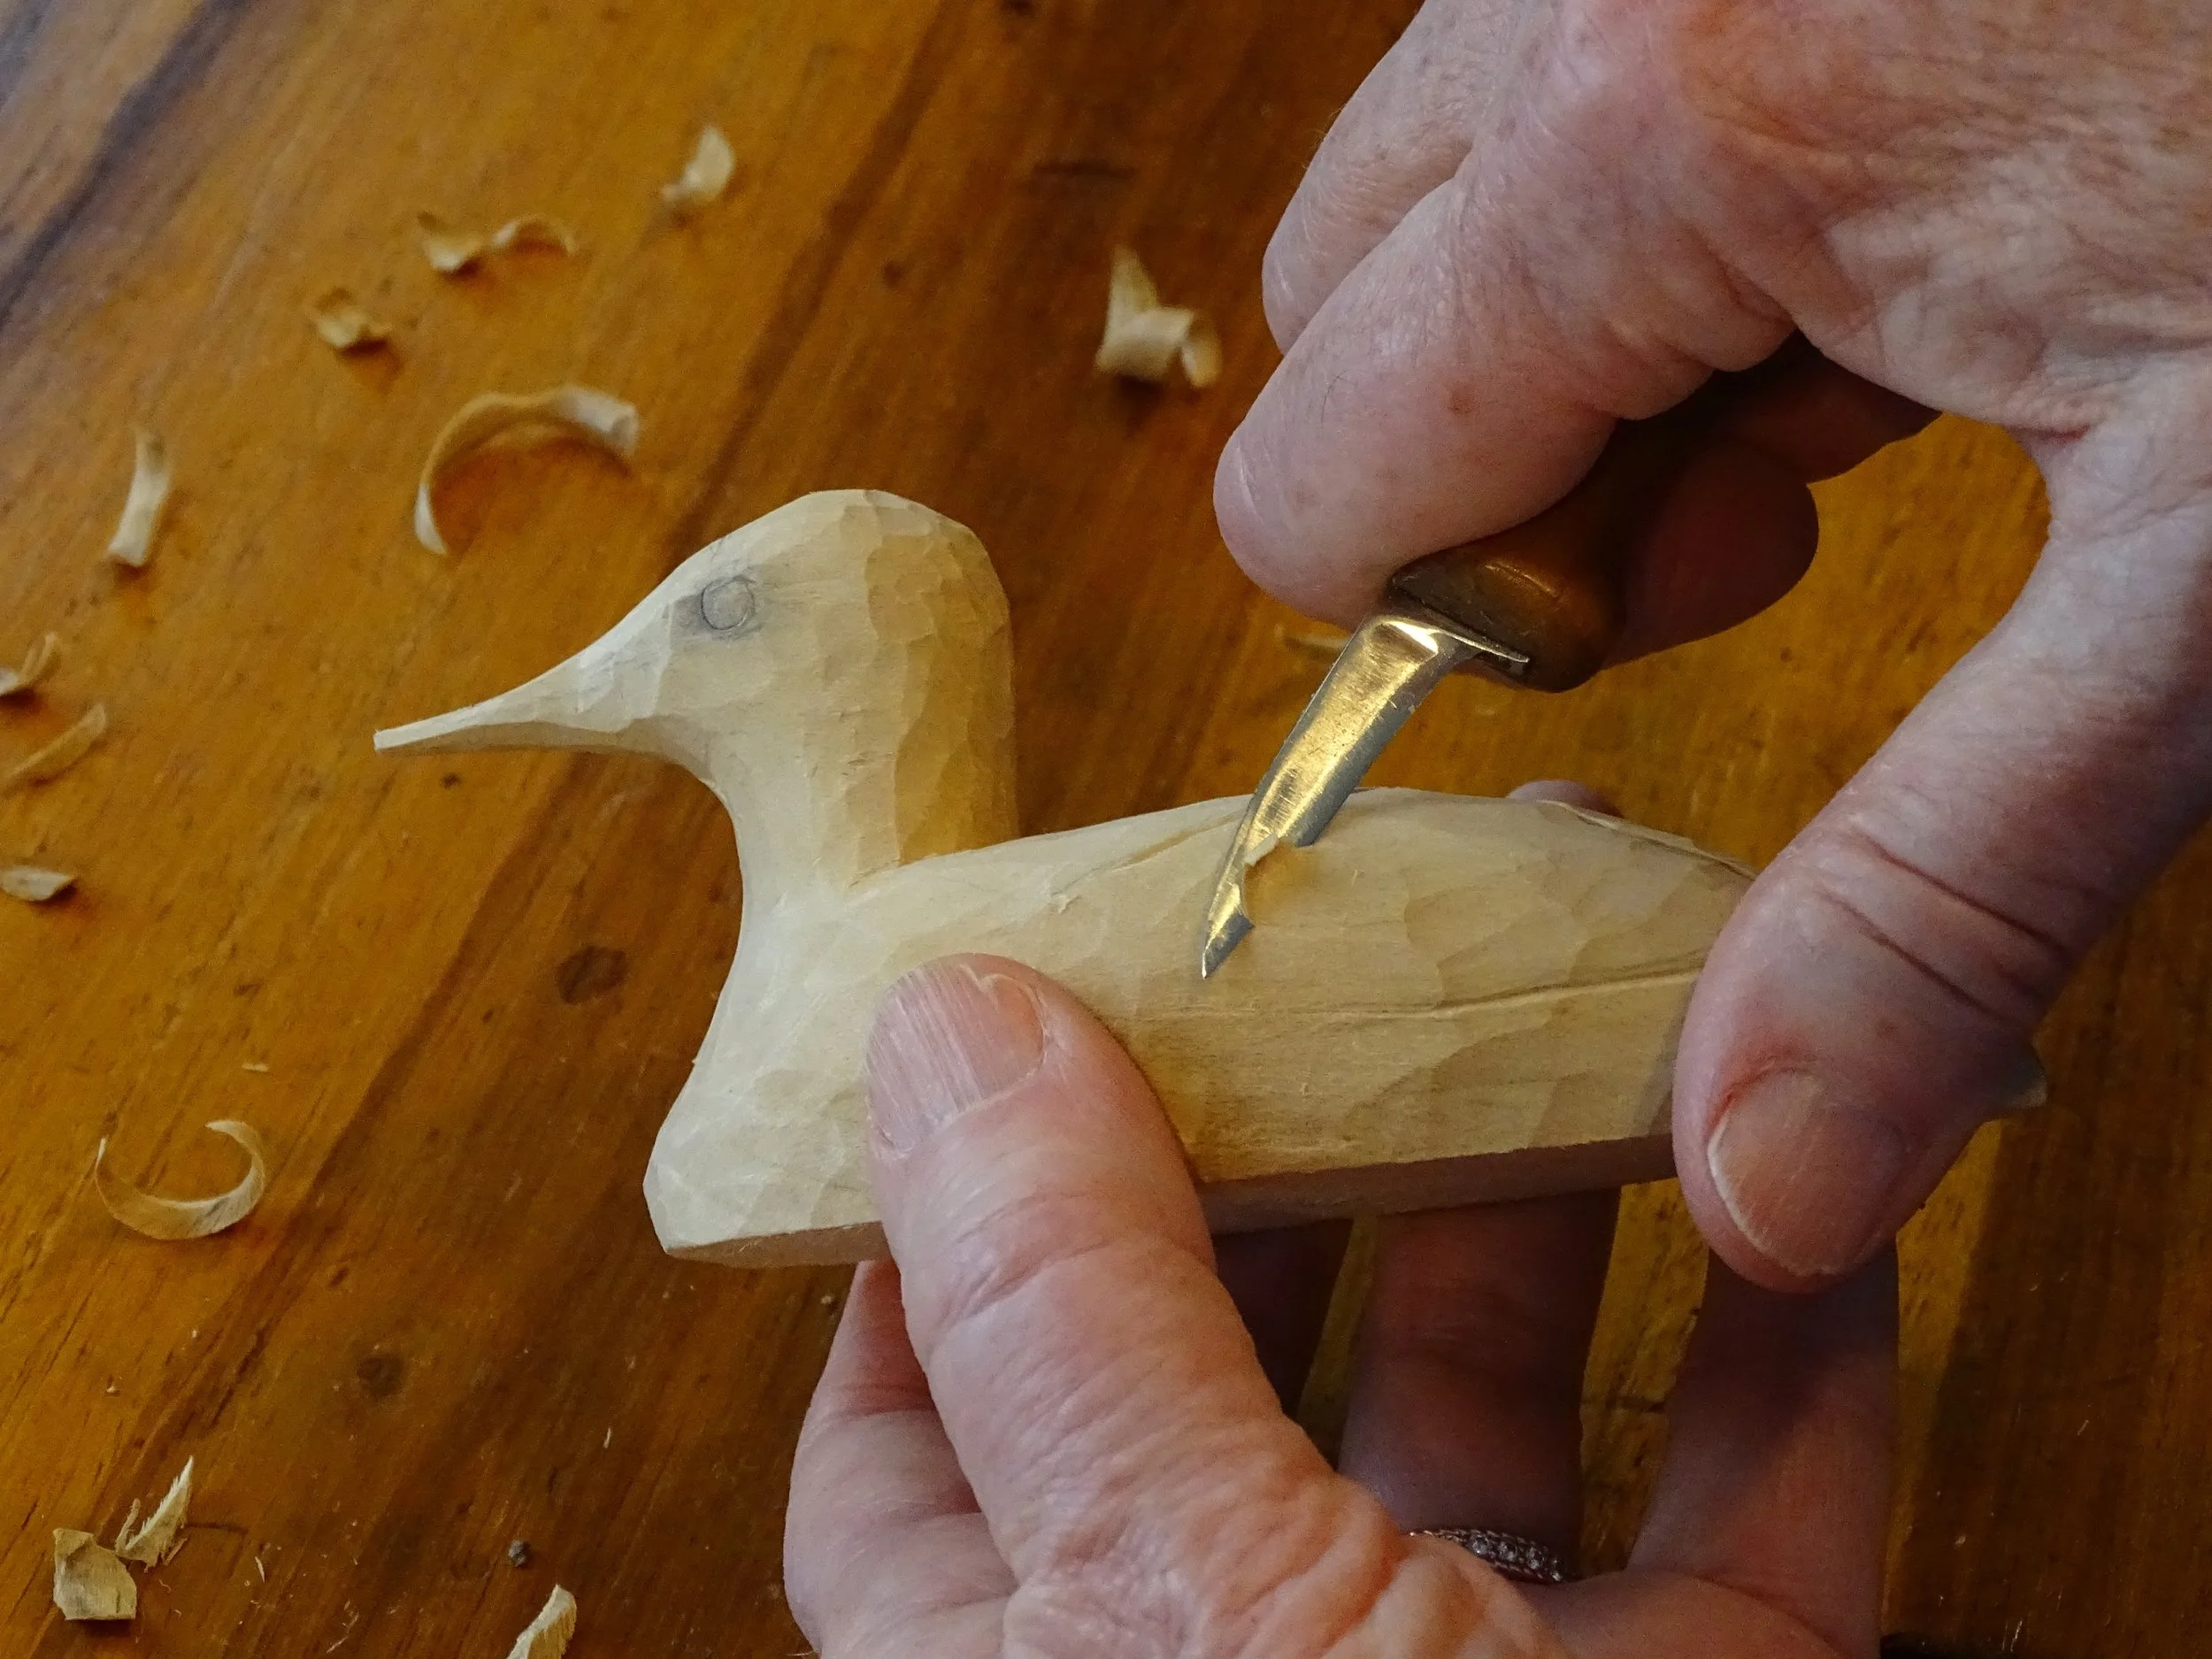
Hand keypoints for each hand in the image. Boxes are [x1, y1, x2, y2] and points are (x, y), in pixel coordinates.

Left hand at [786, 950, 1895, 1657]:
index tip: (1036, 1002)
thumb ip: (1060, 1322)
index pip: (927, 1399)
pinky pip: (1755, 1514)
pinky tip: (1787, 1186)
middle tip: (1334, 933)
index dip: (972, 1188)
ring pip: (1497, 1405)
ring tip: (1561, 983)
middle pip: (1234, 1352)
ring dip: (1544, 1193)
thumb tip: (944, 1027)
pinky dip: (1786, 1348)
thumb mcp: (1171, 1622)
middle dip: (1292, 1134)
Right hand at [1215, 0, 2211, 1287]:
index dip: (1474, 617)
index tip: (1697, 612)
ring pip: (1434, 200)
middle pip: (1334, 330)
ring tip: (1859, 363)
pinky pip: (1553, 87)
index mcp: (1656, 138)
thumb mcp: (2210, 585)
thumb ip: (1948, 882)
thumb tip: (1749, 1181)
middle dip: (1510, 462)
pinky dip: (1666, 205)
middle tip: (1776, 499)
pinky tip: (1882, 236)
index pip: (1310, 484)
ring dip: (1591, 332)